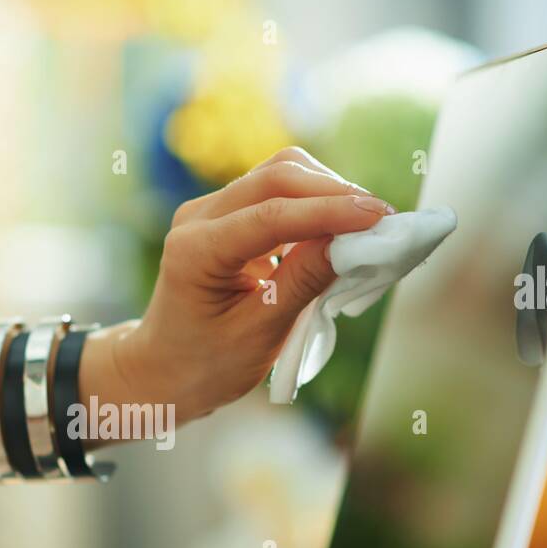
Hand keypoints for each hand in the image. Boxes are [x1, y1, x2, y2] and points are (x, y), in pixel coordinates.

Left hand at [88, 146, 393, 420]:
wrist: (162, 371)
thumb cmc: (204, 365)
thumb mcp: (258, 335)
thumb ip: (302, 284)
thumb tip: (352, 243)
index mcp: (195, 251)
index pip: (271, 215)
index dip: (330, 212)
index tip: (380, 217)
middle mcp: (198, 218)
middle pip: (278, 177)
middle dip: (336, 192)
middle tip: (385, 219)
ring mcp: (210, 212)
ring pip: (281, 176)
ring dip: (328, 193)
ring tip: (367, 226)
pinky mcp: (227, 216)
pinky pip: (278, 194)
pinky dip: (315, 205)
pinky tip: (342, 229)